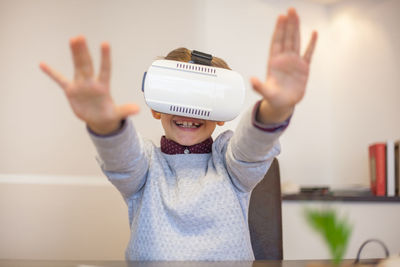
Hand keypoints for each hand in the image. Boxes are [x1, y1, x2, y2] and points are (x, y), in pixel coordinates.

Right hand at [40, 36, 138, 134]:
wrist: (98, 120)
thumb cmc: (108, 115)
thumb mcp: (117, 114)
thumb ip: (126, 110)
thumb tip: (138, 109)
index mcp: (103, 87)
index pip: (105, 70)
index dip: (105, 58)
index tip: (105, 44)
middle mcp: (91, 83)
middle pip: (87, 65)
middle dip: (84, 52)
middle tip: (80, 37)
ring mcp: (81, 85)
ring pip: (77, 67)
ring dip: (74, 54)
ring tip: (73, 40)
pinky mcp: (71, 90)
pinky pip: (59, 80)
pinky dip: (51, 73)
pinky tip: (42, 64)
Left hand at [251, 8, 317, 123]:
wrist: (283, 104)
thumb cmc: (273, 98)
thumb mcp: (266, 93)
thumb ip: (259, 86)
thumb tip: (252, 80)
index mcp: (274, 63)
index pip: (277, 42)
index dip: (279, 30)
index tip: (281, 17)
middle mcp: (284, 59)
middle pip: (287, 38)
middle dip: (288, 24)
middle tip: (291, 10)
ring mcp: (294, 62)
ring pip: (296, 41)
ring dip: (297, 29)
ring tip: (297, 15)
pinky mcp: (304, 68)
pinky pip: (308, 53)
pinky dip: (311, 44)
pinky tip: (314, 33)